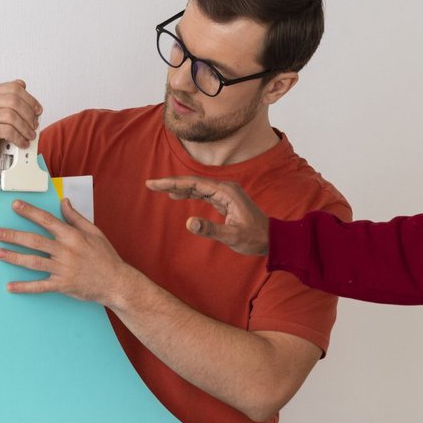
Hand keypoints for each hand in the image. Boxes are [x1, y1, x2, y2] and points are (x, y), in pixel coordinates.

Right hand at [0, 80, 42, 178]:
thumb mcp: (5, 114)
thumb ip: (14, 102)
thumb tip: (31, 100)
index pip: (14, 88)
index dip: (30, 99)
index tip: (38, 110)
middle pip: (13, 101)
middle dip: (29, 114)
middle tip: (35, 125)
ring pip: (11, 116)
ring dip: (25, 128)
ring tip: (30, 136)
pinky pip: (7, 131)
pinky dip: (19, 138)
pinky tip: (22, 143)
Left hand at [0, 197, 140, 307]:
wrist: (116, 282)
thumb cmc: (106, 257)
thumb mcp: (94, 232)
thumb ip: (76, 218)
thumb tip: (64, 202)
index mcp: (72, 236)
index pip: (47, 220)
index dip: (29, 212)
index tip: (15, 205)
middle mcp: (65, 251)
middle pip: (34, 241)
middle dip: (14, 236)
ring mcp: (63, 269)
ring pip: (33, 262)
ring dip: (14, 258)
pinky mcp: (62, 285)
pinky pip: (40, 286)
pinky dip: (24, 287)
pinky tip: (10, 287)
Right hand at [145, 176, 268, 255]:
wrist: (271, 239)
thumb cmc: (254, 237)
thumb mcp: (232, 236)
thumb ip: (211, 229)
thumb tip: (189, 222)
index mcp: (226, 192)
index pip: (194, 184)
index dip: (173, 183)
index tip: (155, 184)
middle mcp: (225, 188)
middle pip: (193, 182)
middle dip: (172, 183)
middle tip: (151, 184)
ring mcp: (225, 194)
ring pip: (197, 187)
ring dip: (179, 187)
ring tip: (159, 189)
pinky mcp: (224, 200)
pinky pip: (203, 194)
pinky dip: (189, 193)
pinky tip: (178, 195)